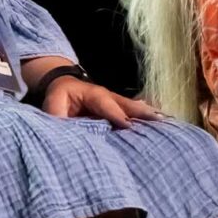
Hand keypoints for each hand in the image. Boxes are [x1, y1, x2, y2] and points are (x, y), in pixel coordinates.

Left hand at [39, 75, 159, 129]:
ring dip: (149, 114)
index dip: (116, 114)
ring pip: (134, 107)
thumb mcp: (52, 106)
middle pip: (127, 104)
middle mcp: (108, 96)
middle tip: (158, 119)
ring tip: (166, 120)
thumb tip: (64, 132)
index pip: (106, 105)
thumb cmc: (59, 97)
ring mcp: (115, 101)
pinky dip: (148, 115)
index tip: (129, 125)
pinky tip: (163, 120)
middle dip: (141, 112)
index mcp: (93, 94)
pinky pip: (134, 111)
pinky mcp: (118, 108)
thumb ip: (58, 118)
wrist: (64, 86)